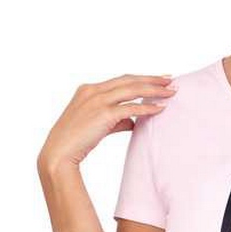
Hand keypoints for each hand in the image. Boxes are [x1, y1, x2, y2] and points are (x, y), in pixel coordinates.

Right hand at [37, 73, 176, 173]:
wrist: (59, 153)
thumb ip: (116, 120)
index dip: (141, 78)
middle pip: (129, 80)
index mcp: (88, 89)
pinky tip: (160, 109)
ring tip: (171, 92)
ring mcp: (97, 101)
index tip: (157, 79)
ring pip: (132, 90)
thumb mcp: (97, 125)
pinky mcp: (103, 114)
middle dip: (152, 79)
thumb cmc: (76, 141)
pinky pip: (131, 108)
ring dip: (154, 90)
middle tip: (171, 79)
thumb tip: (134, 121)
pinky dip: (147, 108)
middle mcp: (92, 91)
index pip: (121, 80)